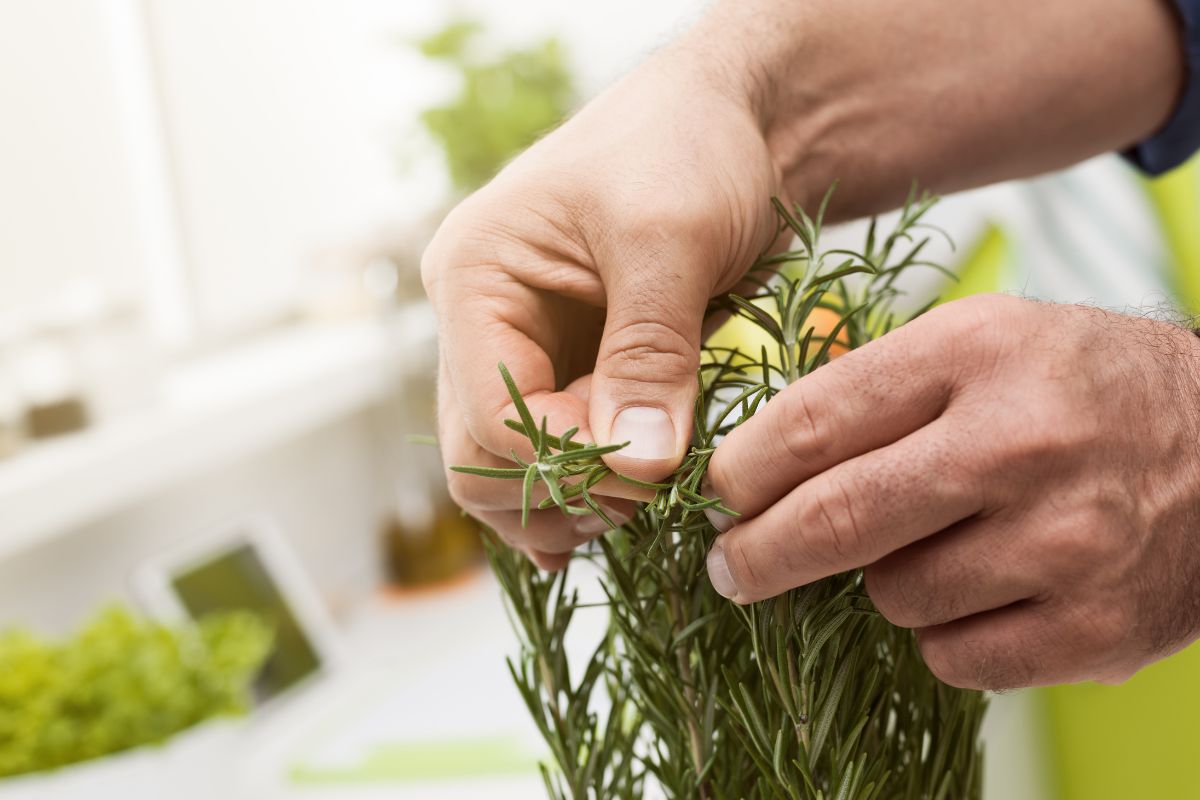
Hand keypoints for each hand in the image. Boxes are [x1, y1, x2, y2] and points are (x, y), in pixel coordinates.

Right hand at [422, 49, 783, 567]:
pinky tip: (624, 518)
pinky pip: (555, 454)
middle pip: (479, 458)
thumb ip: (650, 351)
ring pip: (510, 470)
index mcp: (474, 279)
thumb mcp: (670, 237)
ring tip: (648, 504)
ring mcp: (523, 351)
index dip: (570, 463)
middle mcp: (481, 323)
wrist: (734, 120)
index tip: (656, 473)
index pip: (490, 417)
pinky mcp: (570, 370)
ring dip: (572, 503)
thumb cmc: (689, 145)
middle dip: (560, 493)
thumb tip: (641, 466)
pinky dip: (585, 492)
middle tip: (648, 499)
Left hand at [705, 294, 1199, 688]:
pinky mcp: (1097, 626)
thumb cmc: (1084, 389)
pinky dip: (944, 632)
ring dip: (884, 581)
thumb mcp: (983, 341)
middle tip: (731, 565)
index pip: (815, 423)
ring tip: (934, 544)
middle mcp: (1022, 442)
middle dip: (758, 553)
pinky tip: (981, 589)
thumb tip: (754, 463)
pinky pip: (954, 657)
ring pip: (894, 596)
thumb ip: (873, 389)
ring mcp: (1066, 542)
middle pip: (837, 520)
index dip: (742, 471)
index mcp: (978, 352)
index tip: (717, 497)